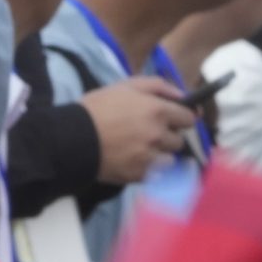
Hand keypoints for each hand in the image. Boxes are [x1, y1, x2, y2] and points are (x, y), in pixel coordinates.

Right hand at [81, 75, 196, 183]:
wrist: (73, 138)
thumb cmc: (98, 107)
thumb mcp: (125, 86)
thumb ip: (158, 86)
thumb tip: (182, 96)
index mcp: (158, 111)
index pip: (188, 118)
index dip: (181, 117)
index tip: (174, 119)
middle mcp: (159, 135)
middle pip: (179, 140)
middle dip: (167, 136)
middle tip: (149, 133)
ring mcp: (150, 157)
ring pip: (169, 159)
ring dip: (159, 154)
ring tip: (140, 149)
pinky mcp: (140, 175)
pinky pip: (155, 174)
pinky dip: (148, 168)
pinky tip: (132, 160)